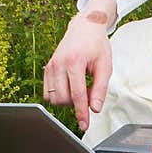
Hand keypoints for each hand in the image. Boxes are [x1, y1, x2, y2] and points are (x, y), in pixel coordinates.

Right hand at [42, 0, 117, 131]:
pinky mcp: (46, 69)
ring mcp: (50, 66)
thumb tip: (95, 109)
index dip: (81, 113)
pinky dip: (59, 96)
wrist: (84, 27)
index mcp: (75, 62)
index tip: (84, 125)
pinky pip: (48, 93)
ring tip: (79, 87)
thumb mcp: (105, 67)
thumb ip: (100, 89)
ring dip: (67, 100)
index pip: (77, 95)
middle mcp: (59, 64)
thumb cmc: (97, 45)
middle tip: (88, 92)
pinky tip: (69, 87)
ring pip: (54, 98)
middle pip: (64, 99)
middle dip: (76, 103)